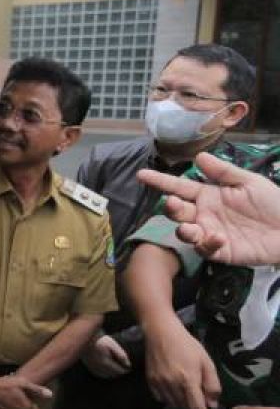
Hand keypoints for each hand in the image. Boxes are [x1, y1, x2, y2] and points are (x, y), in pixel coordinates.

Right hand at [0, 373, 52, 408]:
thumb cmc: (5, 383)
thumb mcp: (23, 383)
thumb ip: (37, 390)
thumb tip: (50, 395)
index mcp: (26, 408)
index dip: (31, 403)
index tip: (26, 396)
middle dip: (21, 406)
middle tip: (13, 395)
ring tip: (6, 398)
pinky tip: (0, 404)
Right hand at [82, 335, 131, 378]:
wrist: (86, 337)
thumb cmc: (100, 340)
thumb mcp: (113, 345)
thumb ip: (121, 355)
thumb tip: (128, 365)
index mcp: (105, 363)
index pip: (118, 371)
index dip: (125, 370)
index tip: (129, 368)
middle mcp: (98, 367)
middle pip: (112, 374)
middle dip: (119, 373)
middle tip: (124, 369)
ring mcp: (92, 367)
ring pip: (105, 375)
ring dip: (111, 374)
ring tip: (116, 370)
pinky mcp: (88, 365)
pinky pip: (98, 373)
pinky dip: (104, 373)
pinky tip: (106, 370)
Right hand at [137, 152, 279, 265]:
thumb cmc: (273, 203)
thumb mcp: (249, 182)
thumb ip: (223, 171)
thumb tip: (198, 156)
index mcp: (208, 195)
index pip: (179, 187)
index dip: (161, 182)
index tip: (141, 175)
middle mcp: (204, 215)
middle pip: (177, 211)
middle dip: (171, 208)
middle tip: (173, 203)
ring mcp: (210, 234)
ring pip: (185, 233)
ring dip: (183, 230)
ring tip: (189, 228)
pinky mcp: (220, 252)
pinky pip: (206, 249)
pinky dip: (208, 244)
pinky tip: (219, 237)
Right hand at [144, 317, 219, 408]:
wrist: (160, 332)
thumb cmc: (187, 345)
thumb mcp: (206, 362)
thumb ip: (212, 384)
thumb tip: (212, 404)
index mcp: (189, 380)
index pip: (198, 408)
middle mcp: (172, 385)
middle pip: (185, 408)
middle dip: (193, 406)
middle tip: (197, 391)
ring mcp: (159, 383)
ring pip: (173, 404)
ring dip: (181, 402)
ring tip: (184, 386)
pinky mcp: (150, 381)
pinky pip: (161, 398)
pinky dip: (168, 397)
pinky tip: (171, 385)